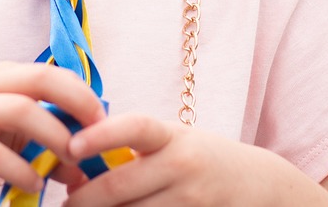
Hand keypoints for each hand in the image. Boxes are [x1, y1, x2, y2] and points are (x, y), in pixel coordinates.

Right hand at [0, 62, 104, 196]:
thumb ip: (34, 141)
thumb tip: (78, 168)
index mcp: (0, 76)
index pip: (51, 71)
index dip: (82, 93)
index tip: (104, 122)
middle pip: (41, 80)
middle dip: (76, 104)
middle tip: (96, 137)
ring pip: (21, 111)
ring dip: (52, 137)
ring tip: (69, 164)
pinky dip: (17, 168)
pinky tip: (32, 184)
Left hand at [63, 113, 327, 206]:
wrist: (264, 188)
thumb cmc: (205, 159)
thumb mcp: (176, 141)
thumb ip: (135, 148)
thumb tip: (77, 162)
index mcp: (175, 137)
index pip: (135, 128)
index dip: (101, 134)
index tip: (72, 145)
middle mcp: (184, 168)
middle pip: (120, 188)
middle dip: (83, 200)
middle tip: (62, 203)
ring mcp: (192, 202)